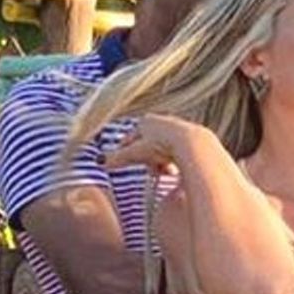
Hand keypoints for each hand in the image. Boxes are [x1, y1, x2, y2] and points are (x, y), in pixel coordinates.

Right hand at [102, 113, 222, 177]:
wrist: (193, 145)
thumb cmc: (163, 146)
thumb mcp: (136, 153)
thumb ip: (118, 158)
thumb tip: (100, 162)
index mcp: (146, 121)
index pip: (130, 140)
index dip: (127, 154)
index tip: (125, 164)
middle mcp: (162, 121)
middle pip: (148, 145)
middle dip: (148, 161)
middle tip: (153, 171)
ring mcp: (178, 128)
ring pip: (164, 150)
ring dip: (162, 163)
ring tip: (168, 172)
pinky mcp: (193, 138)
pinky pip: (179, 153)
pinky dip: (175, 162)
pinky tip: (177, 170)